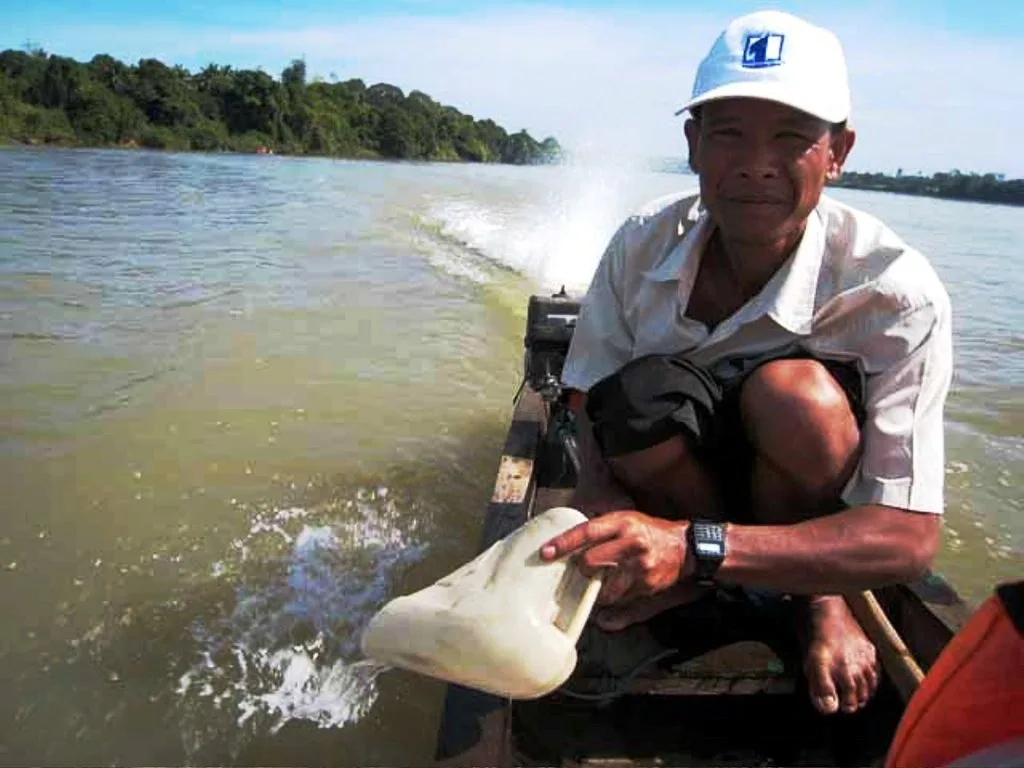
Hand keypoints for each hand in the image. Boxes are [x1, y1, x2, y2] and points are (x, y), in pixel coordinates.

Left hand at [539, 511, 690, 604]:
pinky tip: (623, 584)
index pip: (586, 531)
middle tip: (583, 568)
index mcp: (622, 522)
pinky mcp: (646, 584)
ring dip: (599, 588)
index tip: (545, 552)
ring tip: (605, 579)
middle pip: (590, 561)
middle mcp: (630, 542)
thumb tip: (568, 538)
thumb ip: (600, 528)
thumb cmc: (648, 531)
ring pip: (604, 586)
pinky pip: (620, 597)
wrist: (683, 548)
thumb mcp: (625, 519)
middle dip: (582, 568)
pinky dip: (616, 595)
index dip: (564, 542)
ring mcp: (639, 565)